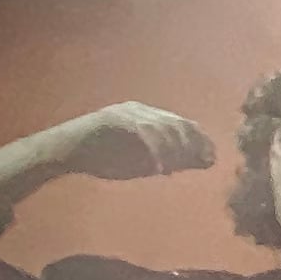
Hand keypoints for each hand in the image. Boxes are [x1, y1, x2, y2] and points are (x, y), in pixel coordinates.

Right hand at [50, 104, 217, 182]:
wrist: (67, 150)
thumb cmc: (104, 157)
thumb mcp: (143, 160)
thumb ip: (170, 159)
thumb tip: (200, 163)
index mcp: (149, 117)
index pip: (183, 123)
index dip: (201, 140)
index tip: (213, 157)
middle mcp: (141, 110)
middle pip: (177, 124)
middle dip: (194, 143)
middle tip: (207, 161)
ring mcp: (128, 114)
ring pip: (161, 128)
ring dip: (174, 150)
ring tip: (178, 168)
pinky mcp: (114, 120)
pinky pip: (141, 135)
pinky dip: (153, 152)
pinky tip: (159, 168)